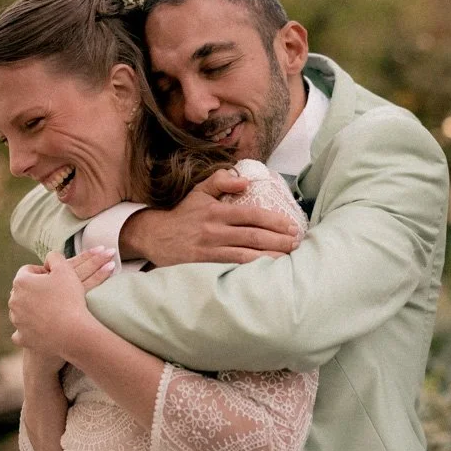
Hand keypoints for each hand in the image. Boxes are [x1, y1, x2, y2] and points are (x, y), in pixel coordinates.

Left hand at [9, 247, 114, 357]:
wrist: (73, 331)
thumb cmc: (69, 298)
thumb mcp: (66, 269)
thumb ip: (55, 257)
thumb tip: (49, 257)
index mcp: (21, 282)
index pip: (28, 271)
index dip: (43, 273)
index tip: (55, 279)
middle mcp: (13, 301)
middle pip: (24, 291)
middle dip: (36, 291)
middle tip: (55, 295)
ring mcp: (17, 321)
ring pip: (22, 311)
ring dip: (33, 310)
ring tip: (52, 312)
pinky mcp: (22, 338)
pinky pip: (21, 333)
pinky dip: (29, 331)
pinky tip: (39, 330)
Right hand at [121, 169, 300, 266]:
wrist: (154, 236)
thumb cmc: (182, 214)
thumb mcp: (199, 191)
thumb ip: (221, 180)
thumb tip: (245, 180)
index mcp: (217, 210)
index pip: (251, 214)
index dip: (274, 220)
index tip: (291, 225)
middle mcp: (215, 229)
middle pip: (253, 234)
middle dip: (278, 239)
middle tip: (296, 242)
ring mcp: (210, 247)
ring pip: (246, 252)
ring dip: (270, 255)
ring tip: (288, 256)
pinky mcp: (205, 262)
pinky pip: (232, 265)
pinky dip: (251, 267)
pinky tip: (266, 270)